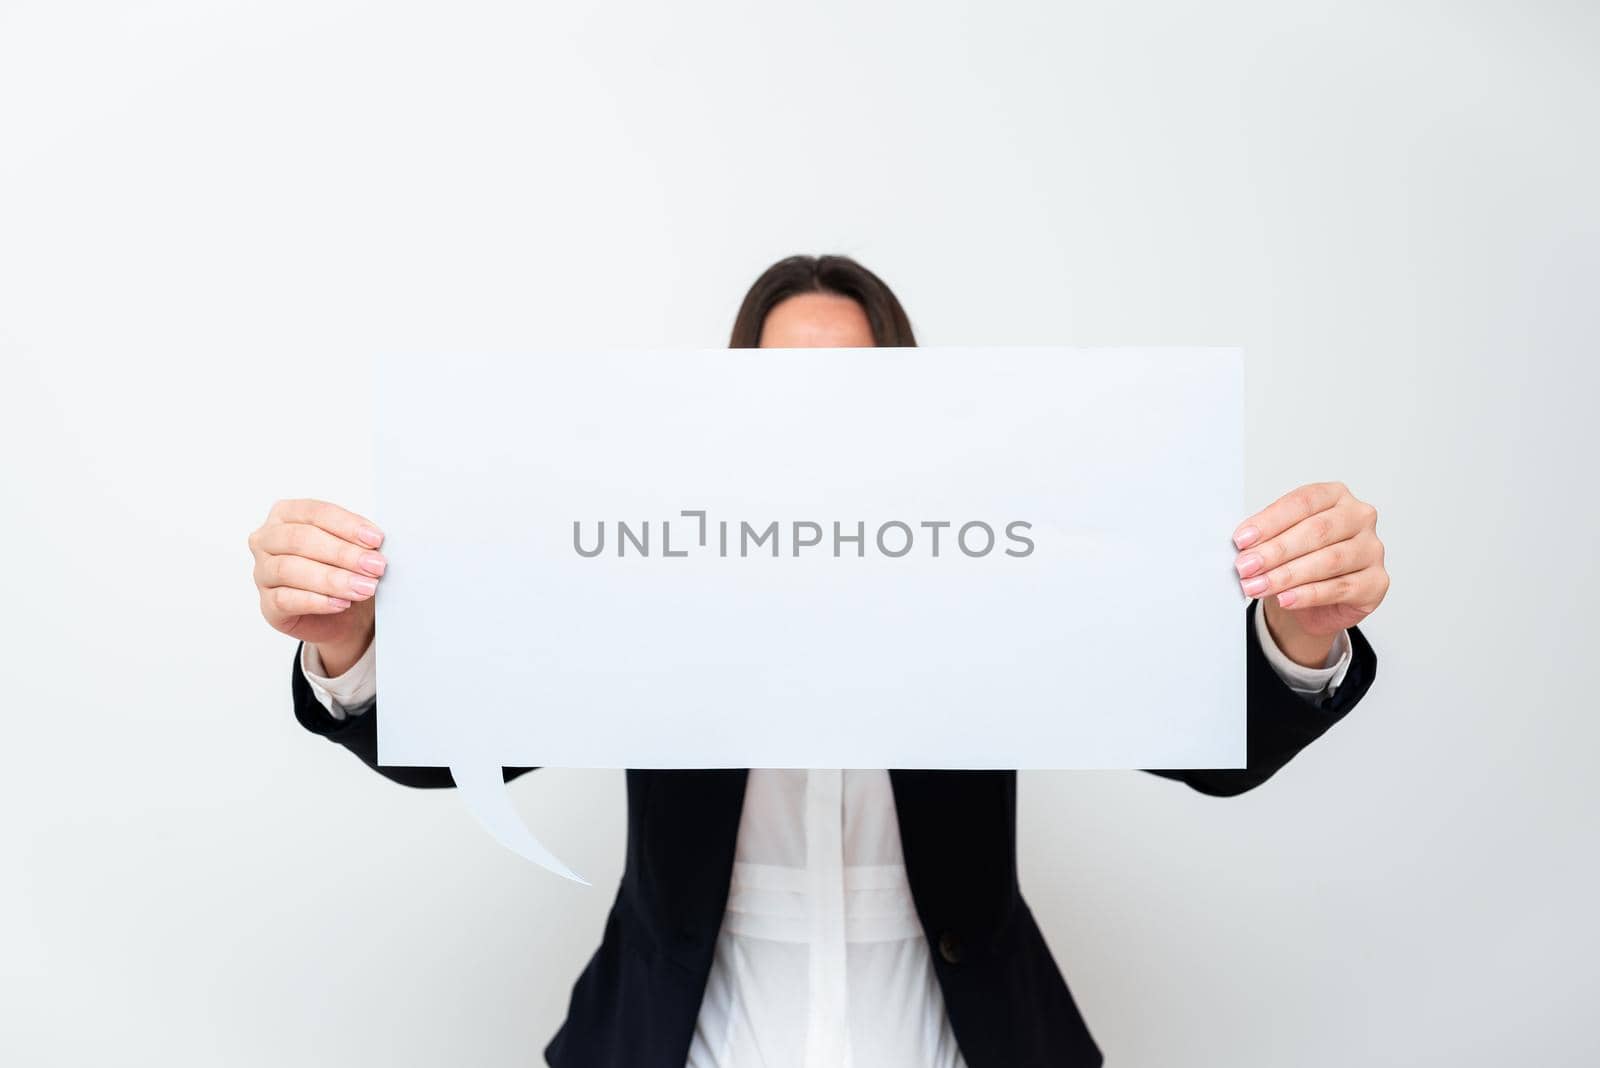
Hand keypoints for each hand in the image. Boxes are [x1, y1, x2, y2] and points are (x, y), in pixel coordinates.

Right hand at [249, 499, 385, 674]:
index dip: (346, 525)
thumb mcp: (356, 549)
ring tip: (364, 588)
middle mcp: (267, 540)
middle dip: (342, 553)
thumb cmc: (347, 572)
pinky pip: (285, 600)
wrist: (347, 617)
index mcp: (287, 514)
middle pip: (300, 539)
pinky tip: (342, 603)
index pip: (314, 512)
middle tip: (375, 566)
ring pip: (290, 570)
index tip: (376, 539)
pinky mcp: (267, 605)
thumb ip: (359, 539)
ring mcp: (262, 573)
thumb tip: (375, 541)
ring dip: (333, 579)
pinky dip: (317, 601)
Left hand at [1233, 482, 1387, 667]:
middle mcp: (1359, 517)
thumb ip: (1266, 537)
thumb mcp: (1280, 541)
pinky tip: (1285, 599)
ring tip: (1257, 586)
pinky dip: (1307, 595)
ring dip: (1286, 575)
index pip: (1303, 502)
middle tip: (1245, 566)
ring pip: (1328, 560)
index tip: (1241, 539)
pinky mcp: (1376, 582)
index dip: (1270, 521)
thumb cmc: (1299, 560)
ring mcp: (1372, 549)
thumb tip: (1242, 545)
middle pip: (1317, 531)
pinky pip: (1339, 588)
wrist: (1317, 601)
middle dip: (1275, 550)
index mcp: (1335, 496)